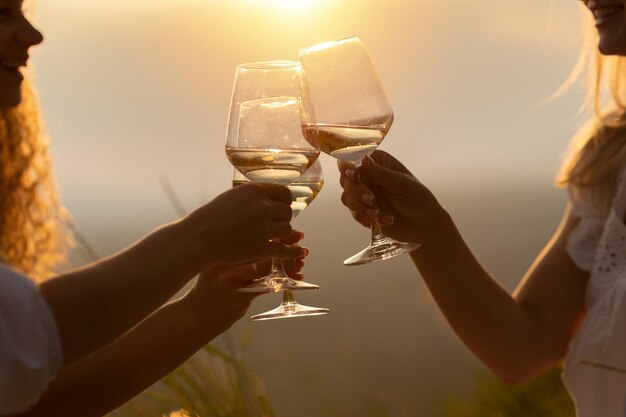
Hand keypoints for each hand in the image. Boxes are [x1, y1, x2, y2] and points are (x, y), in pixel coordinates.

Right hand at [184, 183, 305, 267]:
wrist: (199, 238)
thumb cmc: (213, 217)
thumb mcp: (233, 196)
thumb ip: (254, 196)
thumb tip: (272, 196)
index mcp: (255, 191)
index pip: (285, 193)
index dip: (284, 202)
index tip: (281, 208)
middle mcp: (262, 206)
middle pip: (287, 212)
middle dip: (281, 219)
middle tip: (271, 226)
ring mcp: (264, 227)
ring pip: (287, 229)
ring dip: (281, 234)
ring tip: (269, 237)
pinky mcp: (262, 247)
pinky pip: (285, 249)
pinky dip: (293, 252)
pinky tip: (298, 253)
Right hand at [190, 230, 305, 332]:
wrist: (195, 315)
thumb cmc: (210, 287)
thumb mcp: (218, 265)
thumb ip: (238, 253)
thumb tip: (268, 238)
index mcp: (220, 252)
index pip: (252, 237)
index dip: (274, 233)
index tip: (291, 231)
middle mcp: (224, 263)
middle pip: (260, 250)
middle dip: (284, 246)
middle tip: (301, 243)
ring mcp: (230, 281)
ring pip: (266, 268)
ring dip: (287, 265)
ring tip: (301, 261)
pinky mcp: (237, 297)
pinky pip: (266, 287)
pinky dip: (284, 282)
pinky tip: (296, 279)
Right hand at [338, 150, 446, 243]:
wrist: (423, 225)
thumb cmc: (417, 198)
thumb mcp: (401, 183)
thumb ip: (381, 173)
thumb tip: (364, 159)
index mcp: (376, 163)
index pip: (353, 159)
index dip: (347, 166)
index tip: (352, 174)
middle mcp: (367, 176)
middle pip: (345, 179)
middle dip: (356, 191)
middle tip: (372, 199)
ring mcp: (363, 194)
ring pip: (347, 198)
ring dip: (360, 207)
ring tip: (378, 214)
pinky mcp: (363, 211)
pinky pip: (354, 213)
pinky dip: (367, 218)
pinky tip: (385, 220)